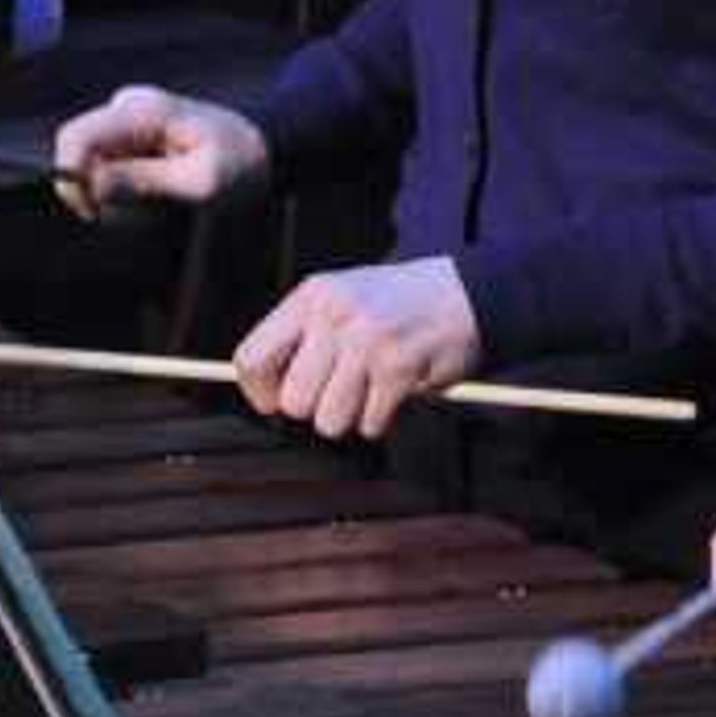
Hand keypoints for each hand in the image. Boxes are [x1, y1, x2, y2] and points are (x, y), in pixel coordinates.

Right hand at [50, 84, 268, 218]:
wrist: (263, 148)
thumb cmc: (240, 163)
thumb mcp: (200, 182)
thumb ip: (144, 181)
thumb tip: (92, 184)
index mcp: (143, 111)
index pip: (75, 136)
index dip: (71, 177)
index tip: (93, 212)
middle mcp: (127, 108)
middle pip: (79, 156)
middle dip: (99, 195)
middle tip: (143, 216)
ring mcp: (127, 122)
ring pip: (91, 169)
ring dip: (116, 199)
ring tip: (160, 207)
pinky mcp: (130, 139)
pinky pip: (107, 172)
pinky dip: (125, 194)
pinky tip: (157, 197)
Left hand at [230, 253, 477, 439]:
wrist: (464, 292)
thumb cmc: (396, 302)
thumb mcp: (338, 297)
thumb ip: (301, 335)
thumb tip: (267, 393)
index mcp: (311, 297)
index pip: (252, 359)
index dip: (260, 392)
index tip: (275, 401)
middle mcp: (334, 317)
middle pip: (293, 401)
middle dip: (314, 408)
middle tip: (337, 393)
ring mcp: (366, 343)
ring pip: (328, 420)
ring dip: (349, 416)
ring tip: (368, 390)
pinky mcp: (398, 369)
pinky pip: (369, 424)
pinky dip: (380, 418)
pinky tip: (393, 389)